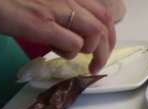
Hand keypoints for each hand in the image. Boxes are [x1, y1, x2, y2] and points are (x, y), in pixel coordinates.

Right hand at [0, 0, 125, 73]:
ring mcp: (54, 10)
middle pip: (104, 24)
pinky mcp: (40, 24)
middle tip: (97, 63)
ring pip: (94, 33)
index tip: (102, 48)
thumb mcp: (38, 1)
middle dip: (106, 48)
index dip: (109, 34)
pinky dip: (72, 53)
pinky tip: (57, 52)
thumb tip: (66, 34)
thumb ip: (56, 12)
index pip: (103, 12)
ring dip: (93, 52)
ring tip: (83, 63)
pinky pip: (71, 43)